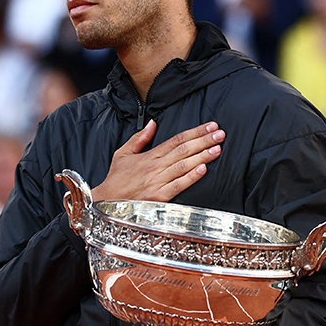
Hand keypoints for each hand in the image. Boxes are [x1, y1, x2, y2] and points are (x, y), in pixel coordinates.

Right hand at [92, 120, 224, 202]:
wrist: (105, 202)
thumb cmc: (116, 180)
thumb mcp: (122, 154)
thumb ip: (139, 138)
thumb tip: (153, 123)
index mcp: (149, 156)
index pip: (176, 140)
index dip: (195, 132)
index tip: (210, 126)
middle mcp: (155, 167)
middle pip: (183, 150)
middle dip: (204, 141)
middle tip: (220, 133)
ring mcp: (157, 182)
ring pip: (183, 166)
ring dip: (202, 156)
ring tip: (217, 149)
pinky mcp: (158, 198)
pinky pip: (177, 186)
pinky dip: (191, 178)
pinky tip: (203, 170)